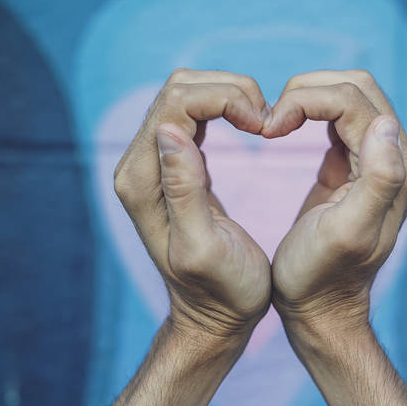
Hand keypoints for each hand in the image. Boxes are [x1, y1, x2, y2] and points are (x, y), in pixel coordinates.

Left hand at [114, 69, 271, 338]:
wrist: (215, 316)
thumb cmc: (221, 291)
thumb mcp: (205, 247)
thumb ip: (185, 190)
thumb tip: (172, 131)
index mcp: (142, 181)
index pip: (176, 103)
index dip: (225, 98)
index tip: (263, 124)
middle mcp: (139, 165)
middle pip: (179, 88)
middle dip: (229, 90)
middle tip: (267, 121)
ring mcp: (154, 162)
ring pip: (187, 94)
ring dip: (230, 95)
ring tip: (263, 123)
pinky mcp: (174, 163)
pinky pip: (194, 112)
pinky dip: (226, 107)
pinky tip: (251, 126)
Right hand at [262, 69, 406, 333]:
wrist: (319, 307)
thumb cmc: (320, 276)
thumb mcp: (347, 232)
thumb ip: (378, 178)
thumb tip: (386, 124)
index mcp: (399, 170)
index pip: (354, 100)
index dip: (305, 101)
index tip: (268, 128)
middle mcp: (398, 158)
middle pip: (355, 88)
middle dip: (306, 92)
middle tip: (269, 123)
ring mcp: (378, 158)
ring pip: (346, 96)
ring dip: (305, 98)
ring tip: (272, 125)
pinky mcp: (355, 163)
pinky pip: (336, 115)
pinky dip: (307, 111)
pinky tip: (282, 129)